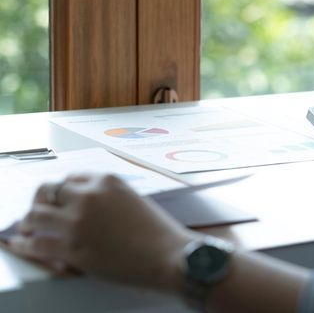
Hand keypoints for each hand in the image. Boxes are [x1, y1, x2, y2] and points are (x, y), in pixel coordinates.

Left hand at [8, 174, 195, 291]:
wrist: (169, 256)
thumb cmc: (160, 233)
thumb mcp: (135, 201)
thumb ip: (109, 199)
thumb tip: (92, 210)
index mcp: (107, 181)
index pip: (71, 178)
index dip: (61, 191)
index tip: (57, 198)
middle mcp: (88, 196)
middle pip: (47, 191)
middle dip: (40, 201)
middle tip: (38, 211)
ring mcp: (77, 222)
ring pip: (35, 216)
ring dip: (28, 222)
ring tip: (26, 228)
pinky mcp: (72, 248)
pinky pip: (37, 244)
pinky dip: (26, 244)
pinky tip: (23, 245)